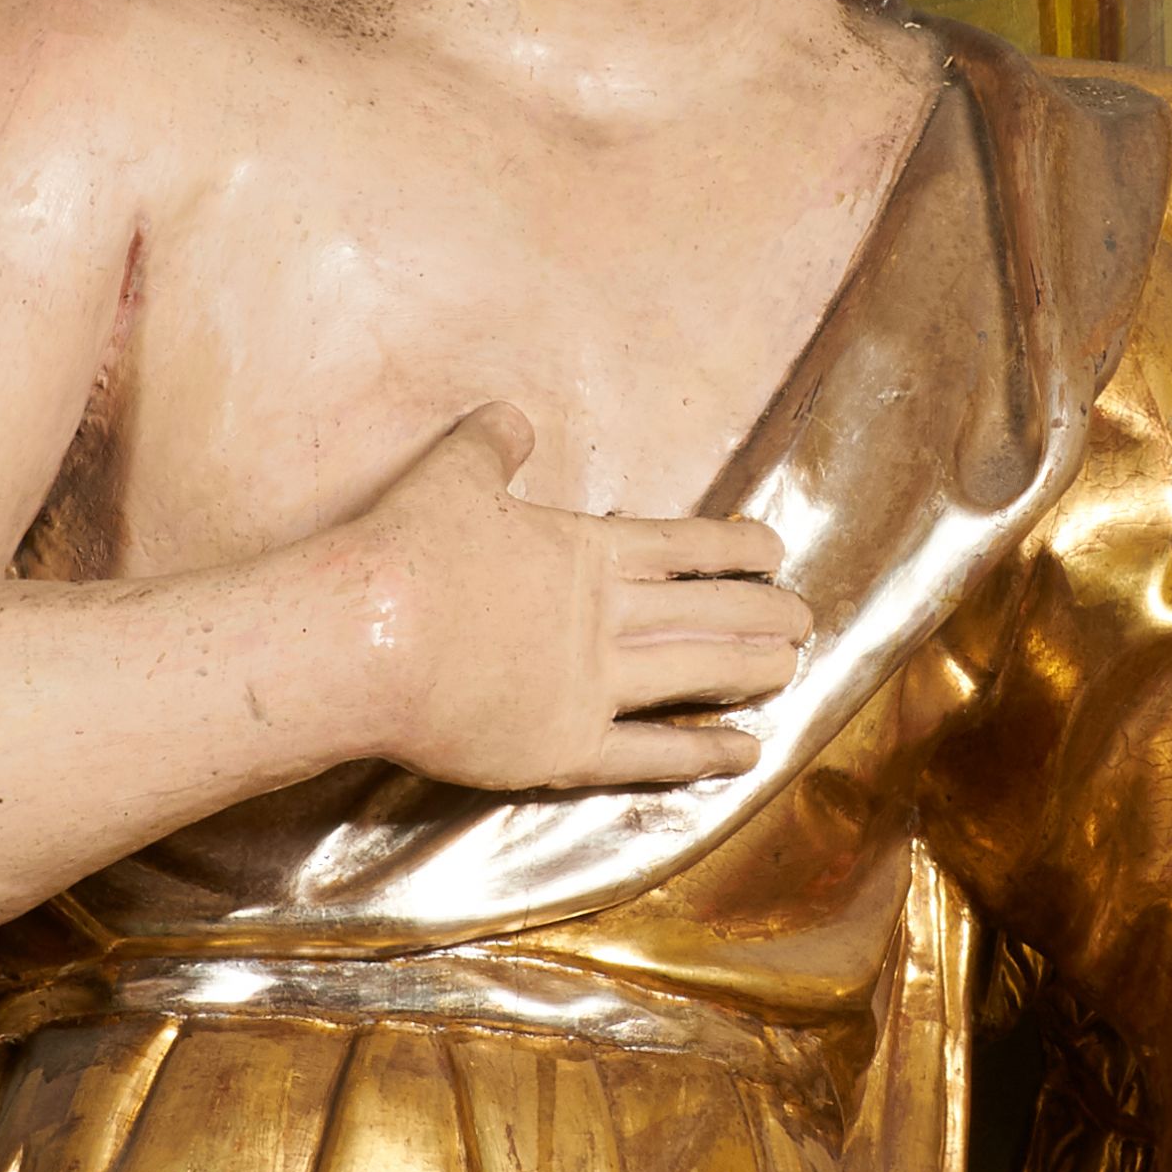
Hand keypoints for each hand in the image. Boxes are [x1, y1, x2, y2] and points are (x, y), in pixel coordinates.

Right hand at [336, 402, 809, 789]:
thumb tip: (511, 417)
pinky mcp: (563, 747)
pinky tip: (748, 753)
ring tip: (792, 668)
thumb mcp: (452, 474)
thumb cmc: (405, 550)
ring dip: (748, 671)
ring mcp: (590, 686)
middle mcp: (603, 618)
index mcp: (585, 552)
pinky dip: (702, 755)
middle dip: (760, 613)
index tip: (775, 550)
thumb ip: (492, 445)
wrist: (366, 637)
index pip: (682, 546)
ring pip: (693, 674)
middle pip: (704, 611)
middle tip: (805, 617)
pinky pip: (650, 755)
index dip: (733, 547)